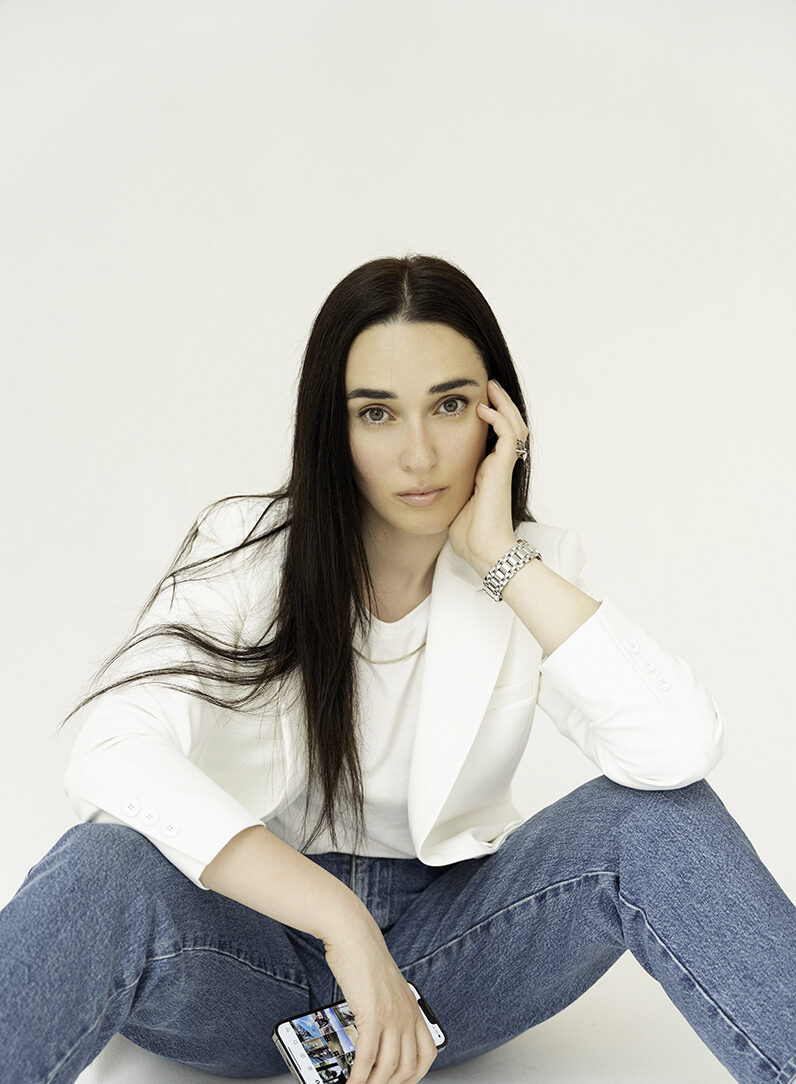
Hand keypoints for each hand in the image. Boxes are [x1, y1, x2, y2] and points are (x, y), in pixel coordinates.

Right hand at [323, 910, 437, 1083]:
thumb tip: (377, 1035)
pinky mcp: (371, 1014)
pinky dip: (359, 1076)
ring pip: (389, 1068)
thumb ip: (388, 1009)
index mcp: (412, 1008)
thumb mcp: (385, 987)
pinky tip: (352, 1082)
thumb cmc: (365, 958)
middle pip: (408, 1067)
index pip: (427, 1053)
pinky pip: (367, 1057)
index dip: (416, 1075)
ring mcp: (391, 1015)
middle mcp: (406, 1014)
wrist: (354, 935)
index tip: (400, 1082)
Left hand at [447, 378, 528, 575]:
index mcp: (488, 472)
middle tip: (487, 386)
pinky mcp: (503, 468)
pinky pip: (507, 434)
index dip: (489, 418)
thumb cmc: (467, 534)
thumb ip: (446, 487)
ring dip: (502, 404)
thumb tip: (422, 482)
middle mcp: (498, 466)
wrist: (482, 549)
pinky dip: (497, 418)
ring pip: (513, 425)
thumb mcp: (452, 502)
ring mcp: (503, 466)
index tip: (474, 403)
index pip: (495, 437)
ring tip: (489, 387)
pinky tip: (482, 409)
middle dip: (499, 404)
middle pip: (509, 425)